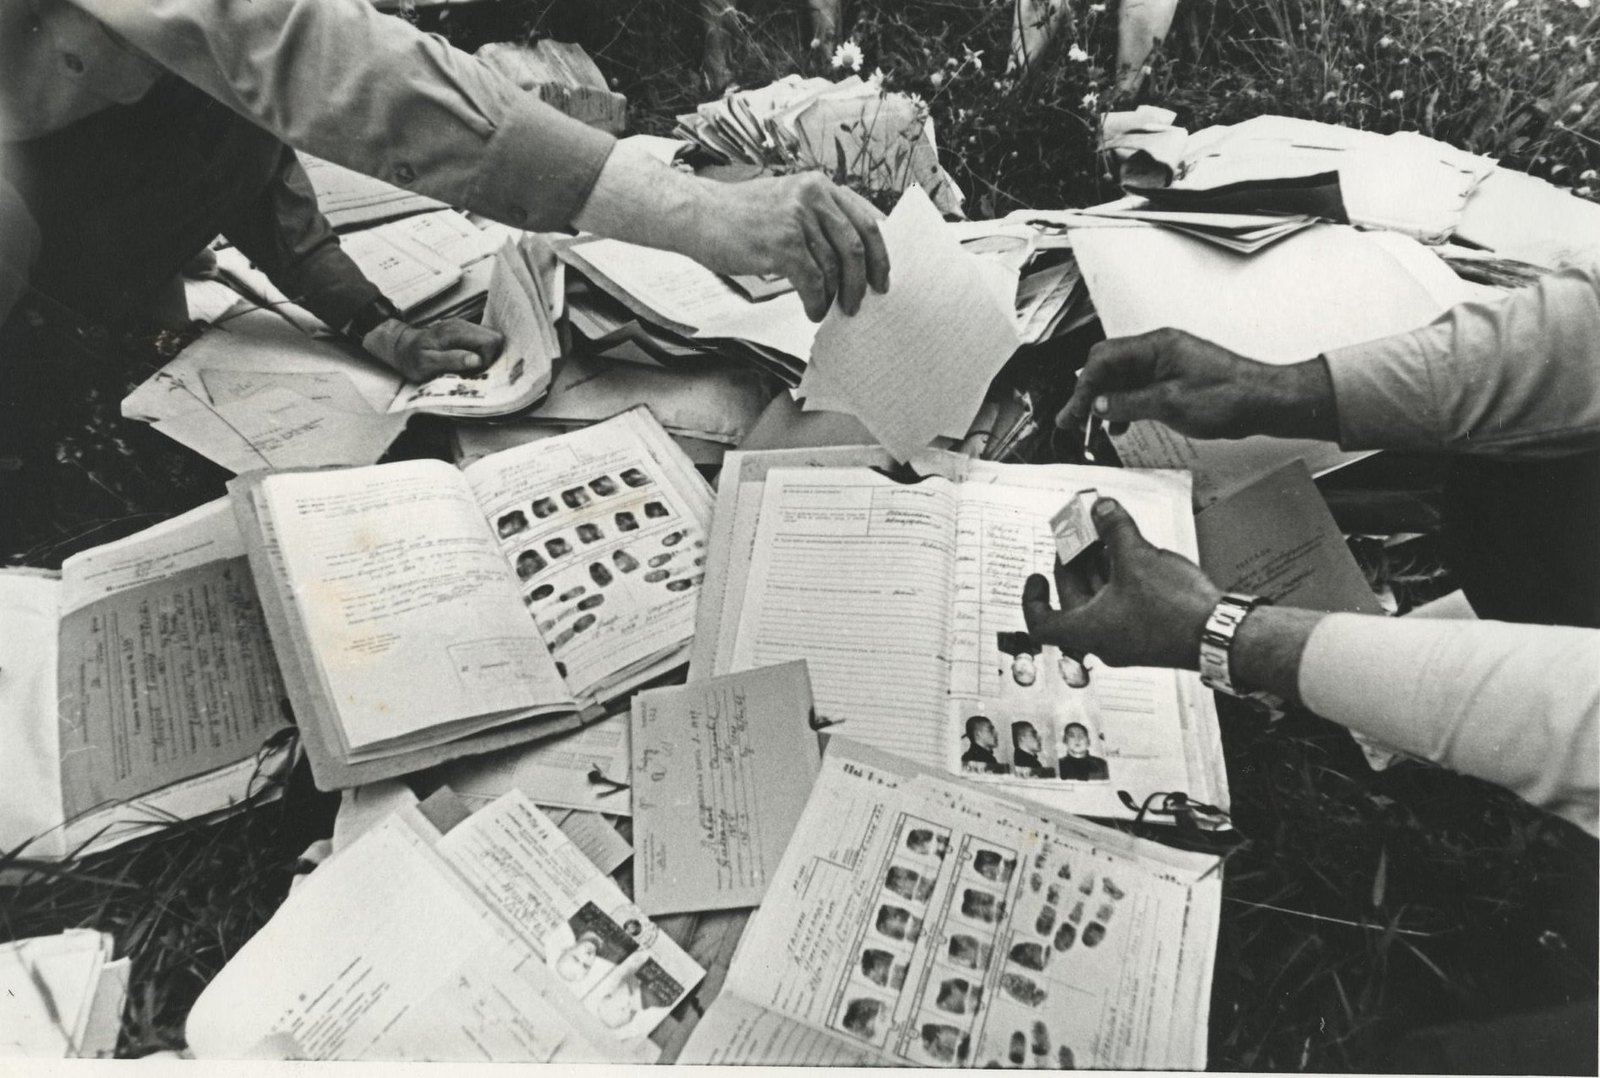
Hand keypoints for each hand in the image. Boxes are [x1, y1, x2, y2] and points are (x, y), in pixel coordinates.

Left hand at [366, 318, 503, 381]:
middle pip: (495, 338)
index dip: (488, 359)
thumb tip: (477, 360)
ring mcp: (464, 327)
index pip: (490, 341)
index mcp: (455, 332)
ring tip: (470, 368)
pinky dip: (481, 353)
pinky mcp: (464, 332)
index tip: (475, 371)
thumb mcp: (426, 364)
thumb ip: (452, 360)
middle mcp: (463, 325)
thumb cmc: (411, 358)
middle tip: (474, 371)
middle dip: (490, 358)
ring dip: (486, 356)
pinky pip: (483, 341)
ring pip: (491, 339)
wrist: (400, 346)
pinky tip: (468, 362)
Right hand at [691, 172, 890, 320]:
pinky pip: (813, 282)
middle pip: (856, 245)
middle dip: (863, 280)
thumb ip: (817, 220)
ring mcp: (797, 219)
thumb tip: (849, 259)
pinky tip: (812, 310)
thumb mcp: (786, 203)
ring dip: (835, 295)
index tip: (882, 277)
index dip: (879, 253)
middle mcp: (812, 196)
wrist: (697, 215)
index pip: (866, 220)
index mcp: (819, 185)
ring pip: (834, 267)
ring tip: (829, 309)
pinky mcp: (782, 244)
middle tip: (862, 302)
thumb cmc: (739, 216)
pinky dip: (817, 302)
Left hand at [1021, 497, 1221, 669]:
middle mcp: (1103, 639)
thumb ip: (1114, 529)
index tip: (1036, 576)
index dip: (1033, 599)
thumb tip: (1100, 507)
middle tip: (1077, 536)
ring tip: (1104, 536)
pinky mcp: (1149, 632)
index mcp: (1087, 630)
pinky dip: (1120, 579)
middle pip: (1074, 601)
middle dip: (1073, 565)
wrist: (1219, 635)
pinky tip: (1131, 553)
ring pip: (1101, 600)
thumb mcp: (1137, 558)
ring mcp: (1127, 638)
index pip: (1043, 623)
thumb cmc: (1174, 610)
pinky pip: (1123, 603)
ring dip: (1099, 568)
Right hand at [1054, 328, 1337, 441]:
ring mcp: (1167, 363)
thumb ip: (1128, 403)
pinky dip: (1125, 404)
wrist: (1263, 401)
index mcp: (1156, 346)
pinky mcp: (1174, 378)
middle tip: (1075, 419)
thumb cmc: (1229, 397)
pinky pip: (1139, 387)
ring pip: (1122, 378)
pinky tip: (1121, 423)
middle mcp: (1159, 350)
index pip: (1104, 361)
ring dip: (1105, 401)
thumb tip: (1098, 404)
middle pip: (1109, 365)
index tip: (1073, 414)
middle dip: (1088, 392)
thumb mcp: (1169, 404)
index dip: (1084, 389)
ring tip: (1094, 427)